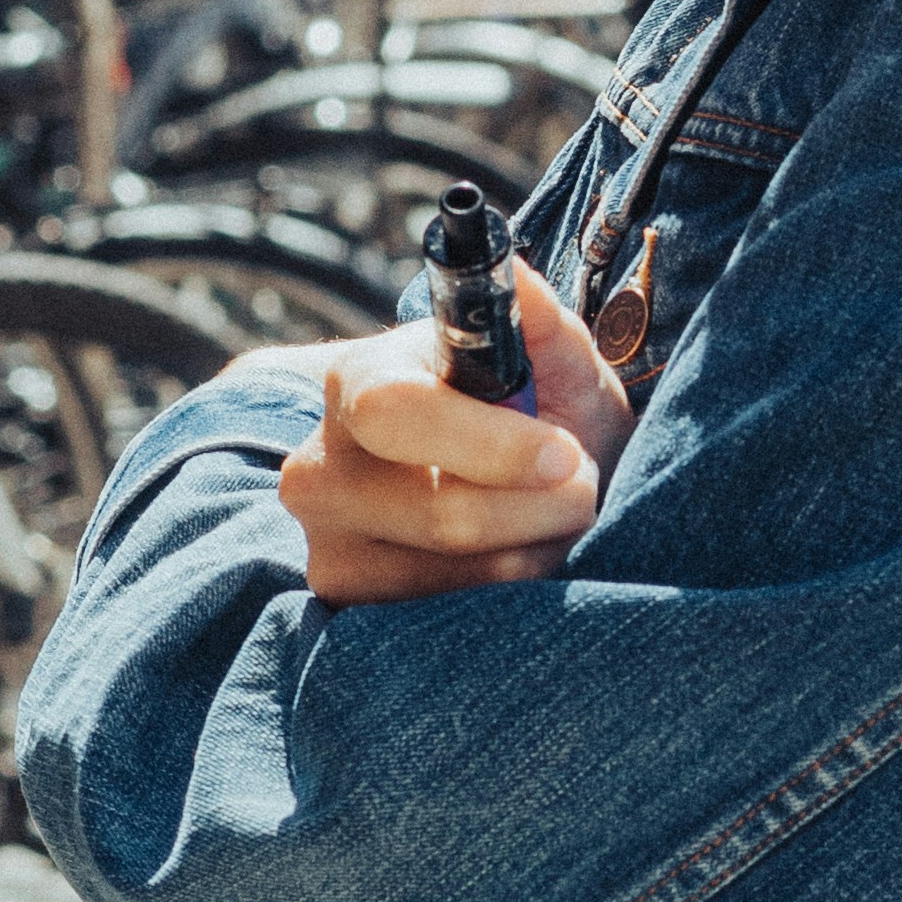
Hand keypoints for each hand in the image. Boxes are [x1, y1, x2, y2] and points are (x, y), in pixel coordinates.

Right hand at [264, 262, 634, 603]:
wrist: (468, 471)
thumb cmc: (518, 403)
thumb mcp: (545, 354)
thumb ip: (540, 320)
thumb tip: (524, 282)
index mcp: (357, 382)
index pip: (400, 415)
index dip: (492, 445)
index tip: (567, 456)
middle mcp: (318, 468)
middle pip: (445, 515)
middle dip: (543, 507)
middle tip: (583, 487)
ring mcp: (326, 546)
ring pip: (463, 575)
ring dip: (537, 549)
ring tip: (551, 514)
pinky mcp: (348, 608)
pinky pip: (454, 620)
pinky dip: (510, 590)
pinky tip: (517, 553)